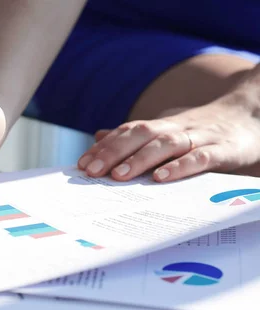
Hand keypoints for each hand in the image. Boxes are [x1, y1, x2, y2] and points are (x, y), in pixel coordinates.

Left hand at [76, 98, 259, 181]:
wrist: (251, 115)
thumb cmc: (202, 129)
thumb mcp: (167, 130)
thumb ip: (135, 136)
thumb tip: (99, 136)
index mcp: (162, 126)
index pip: (128, 132)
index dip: (105, 147)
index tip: (82, 164)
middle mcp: (176, 128)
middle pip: (141, 135)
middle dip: (113, 152)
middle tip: (91, 171)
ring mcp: (200, 138)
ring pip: (167, 144)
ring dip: (140, 159)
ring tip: (118, 176)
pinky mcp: (223, 150)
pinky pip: (201, 157)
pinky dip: (180, 166)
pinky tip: (161, 178)